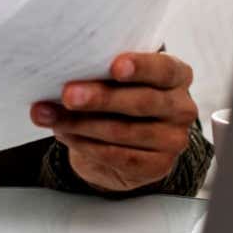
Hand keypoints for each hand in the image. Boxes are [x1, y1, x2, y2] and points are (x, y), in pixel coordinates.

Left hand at [30, 52, 197, 193]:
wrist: (126, 139)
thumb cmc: (121, 94)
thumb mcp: (117, 77)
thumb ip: (103, 70)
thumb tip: (64, 67)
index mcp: (176, 75)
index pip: (164, 69)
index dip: (140, 67)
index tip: (115, 66)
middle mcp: (181, 107)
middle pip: (141, 102)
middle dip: (100, 98)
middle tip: (68, 94)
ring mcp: (173, 139)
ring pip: (124, 131)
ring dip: (81, 124)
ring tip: (51, 116)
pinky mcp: (158, 166)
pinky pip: (118, 156)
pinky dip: (86, 145)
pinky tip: (65, 134)